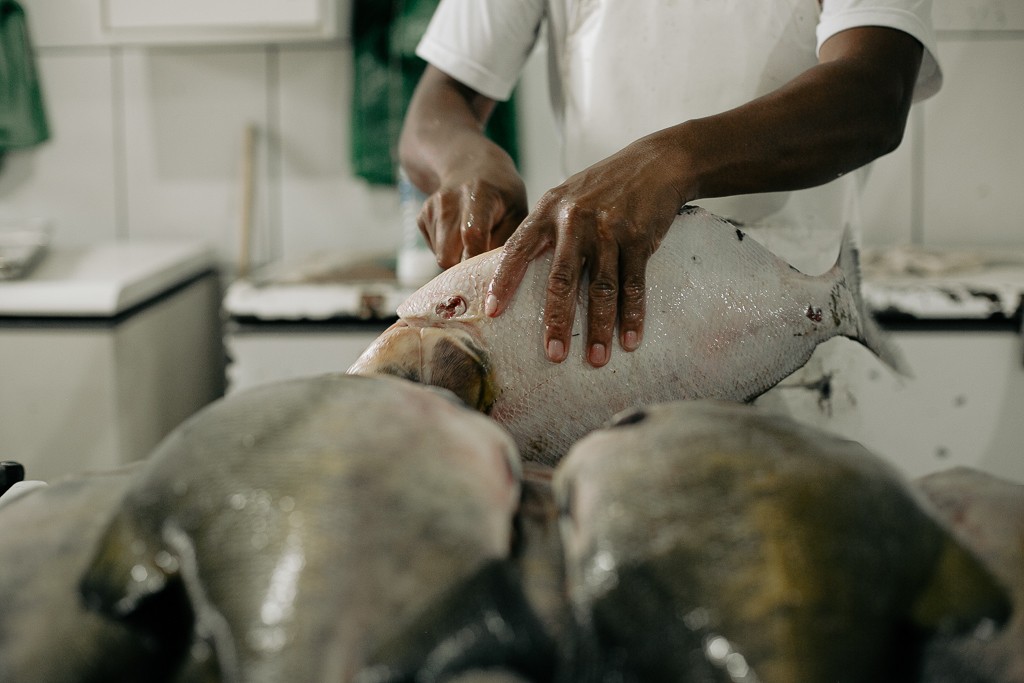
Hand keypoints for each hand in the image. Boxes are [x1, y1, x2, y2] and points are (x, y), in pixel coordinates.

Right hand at [418, 157, 527, 268]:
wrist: (472, 166)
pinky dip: (449, 249)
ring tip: (475, 240)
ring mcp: (432, 208)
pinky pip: (435, 250)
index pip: (472, 234)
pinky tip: (460, 233)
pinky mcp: (422, 217)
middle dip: (465, 267)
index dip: (476, 259)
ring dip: (458, 257)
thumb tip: (493, 275)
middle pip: (447, 255)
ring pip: (441, 256)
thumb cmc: (502, 196)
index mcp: (479, 194)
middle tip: (483, 262)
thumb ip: (506, 243)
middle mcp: (450, 200)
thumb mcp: (517, 213)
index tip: (485, 273)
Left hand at [485, 135, 686, 366]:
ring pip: (601, 288)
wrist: (656, 162)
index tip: (493, 312)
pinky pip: (633, 284)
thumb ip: (543, 231)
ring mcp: (608, 229)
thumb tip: (516, 274)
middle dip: (557, 321)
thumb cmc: (603, 187)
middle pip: (561, 279)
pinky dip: (632, 315)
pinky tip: (630, 340)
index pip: (517, 250)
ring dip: (599, 328)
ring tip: (596, 359)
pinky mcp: (639, 238)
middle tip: (553, 355)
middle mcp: (574, 220)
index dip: (504, 282)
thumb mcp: (565, 198)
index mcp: (548, 211)